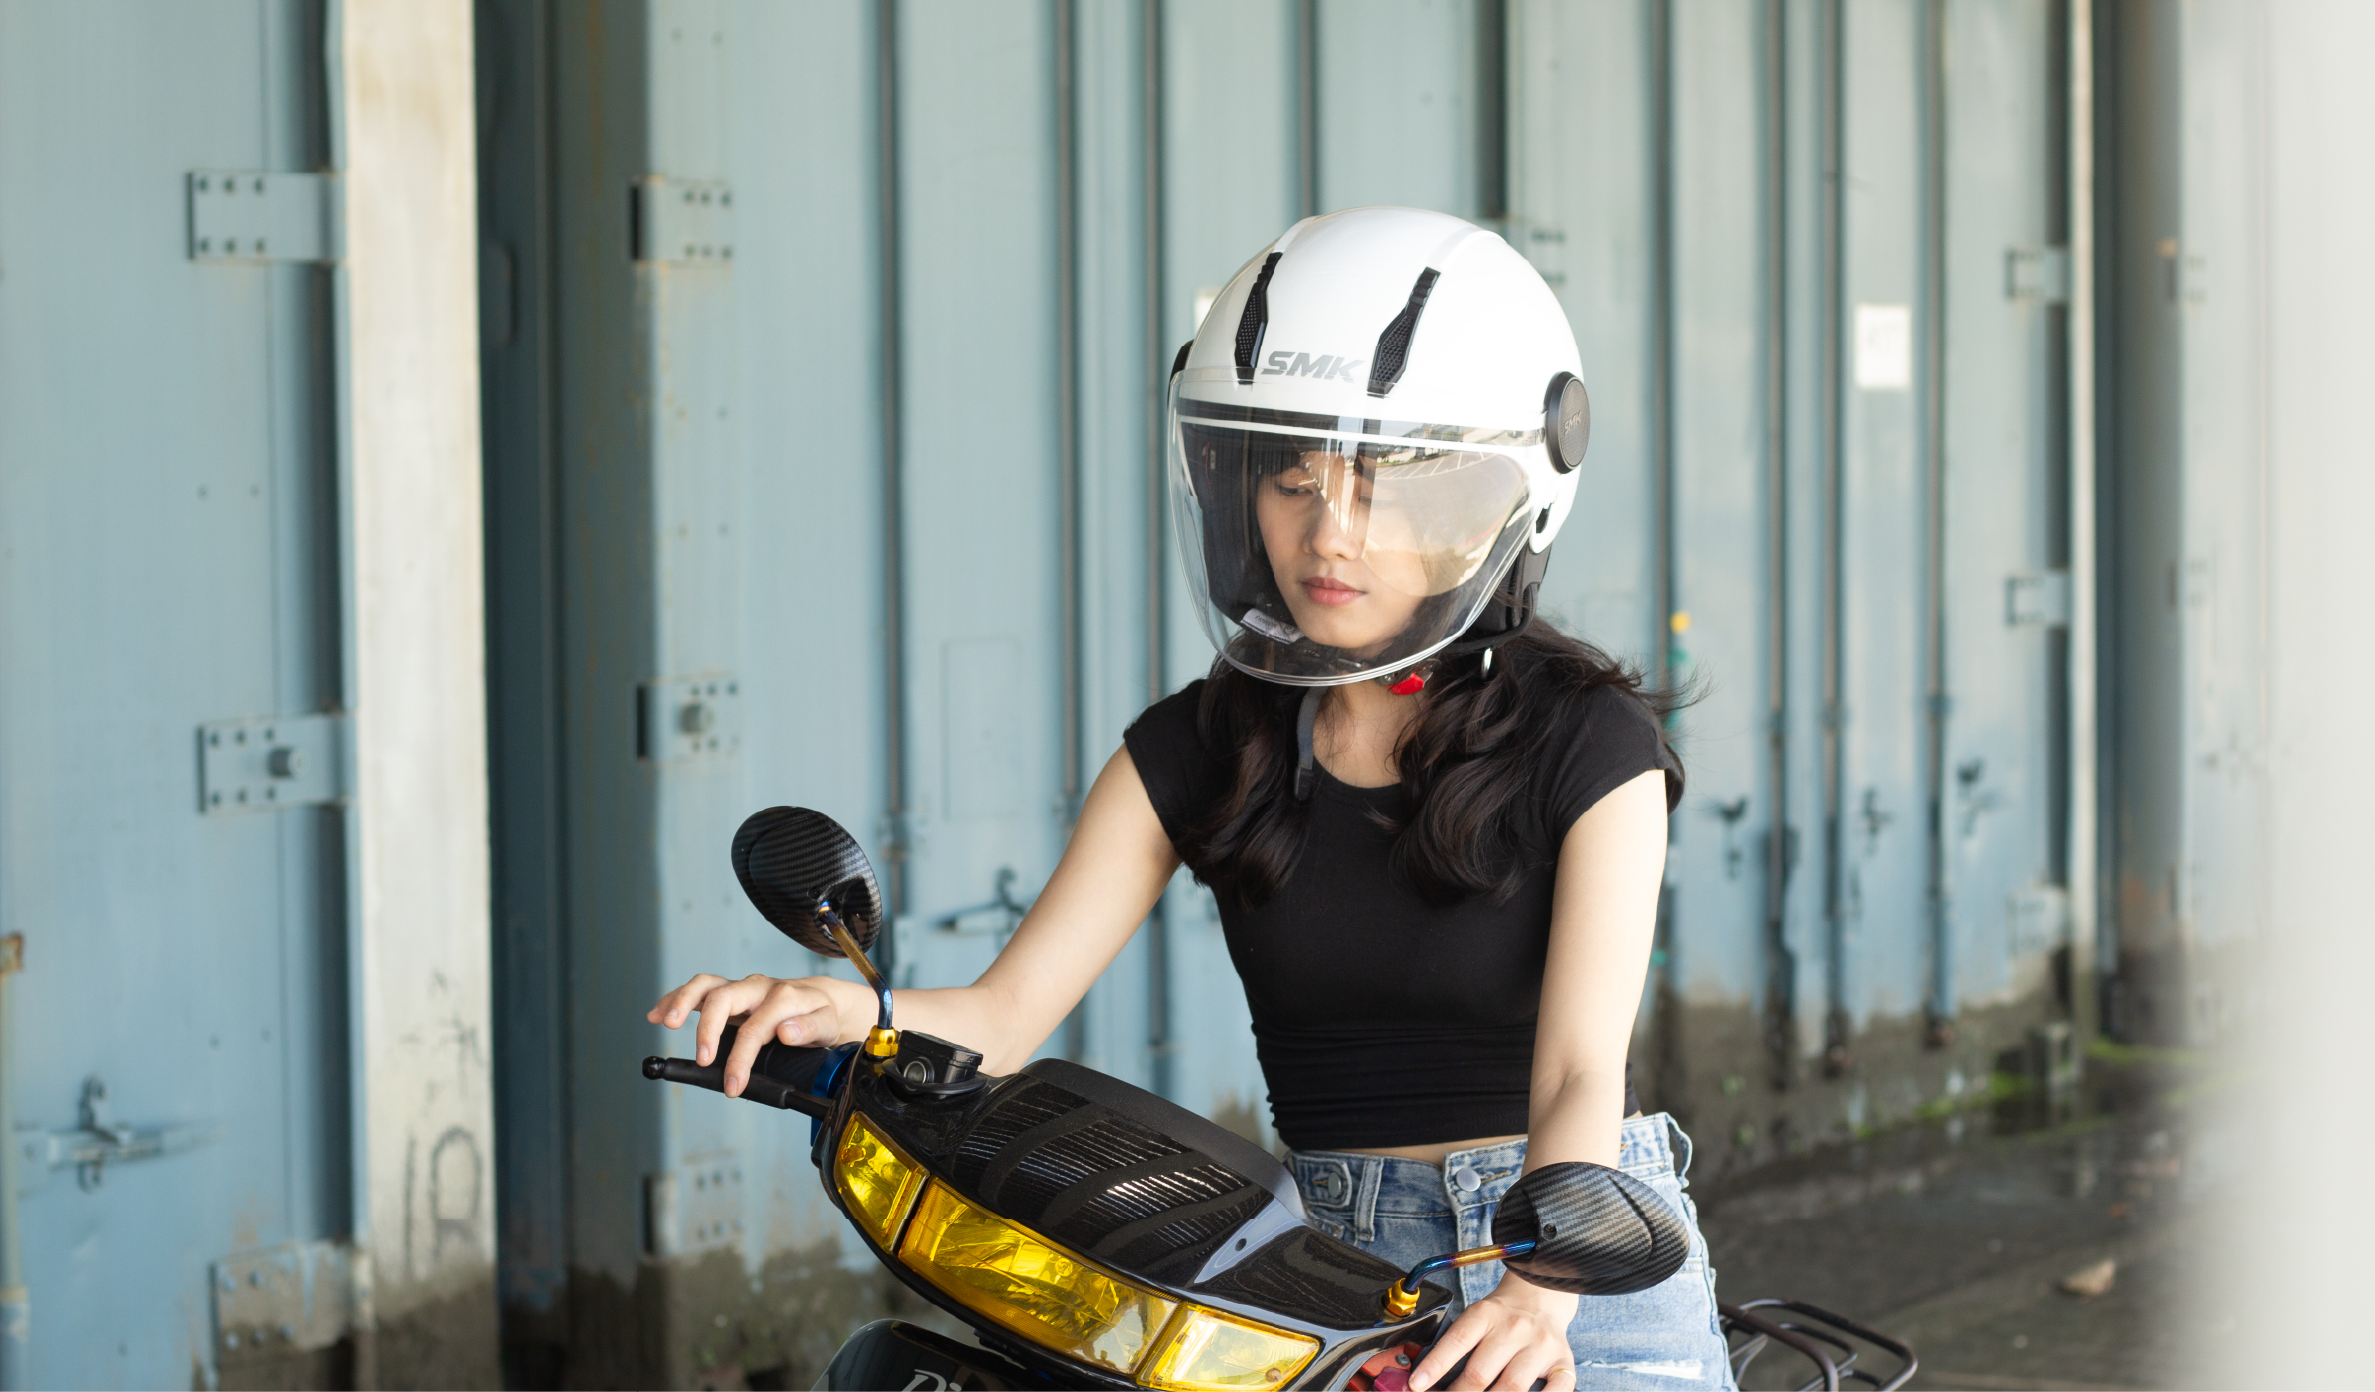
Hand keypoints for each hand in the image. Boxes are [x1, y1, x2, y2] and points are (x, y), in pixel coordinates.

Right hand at [646, 973, 863, 1097]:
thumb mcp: (826, 1024)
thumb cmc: (821, 1014)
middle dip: (708, 1028)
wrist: (821, 999)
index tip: (733, 1085)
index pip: (755, 1028)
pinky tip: (657, 1014)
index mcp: (782, 997)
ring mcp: (741, 990)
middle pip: (724, 997)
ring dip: (682, 1001)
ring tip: (666, 1022)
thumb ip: (809, 1028)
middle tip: (703, 1059)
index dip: (741, 1059)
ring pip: (706, 985)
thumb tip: (786, 1031)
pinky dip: (675, 999)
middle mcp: (758, 988)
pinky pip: (698, 991)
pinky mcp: (728, 994)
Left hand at [1408, 1279, 1578, 1391]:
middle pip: (1481, 1372)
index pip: (1457, 1341)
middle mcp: (1514, 1327)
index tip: (1416, 1385)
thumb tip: (1427, 1378)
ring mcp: (1540, 1345)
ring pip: (1512, 1387)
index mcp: (1486, 1314)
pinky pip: (1555, 1391)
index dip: (1435, 1366)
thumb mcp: (1477, 1317)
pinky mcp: (1563, 1361)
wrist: (1541, 1296)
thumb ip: (1458, 1344)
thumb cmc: (1503, 1314)